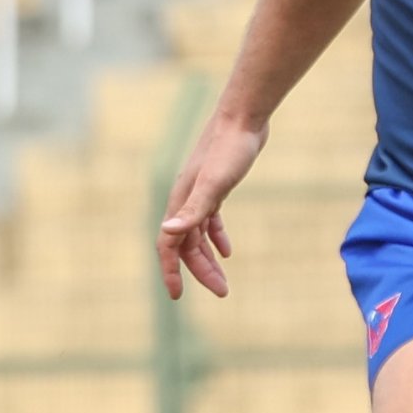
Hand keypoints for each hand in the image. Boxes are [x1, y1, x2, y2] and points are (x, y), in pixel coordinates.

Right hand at [156, 112, 267, 299]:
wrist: (244, 117)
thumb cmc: (229, 149)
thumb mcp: (213, 183)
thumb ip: (192, 210)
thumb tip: (169, 232)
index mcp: (179, 204)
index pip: (168, 246)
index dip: (171, 272)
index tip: (177, 296)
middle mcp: (184, 202)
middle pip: (187, 247)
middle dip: (200, 272)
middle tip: (221, 291)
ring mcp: (199, 195)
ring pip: (198, 238)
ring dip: (209, 260)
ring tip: (224, 280)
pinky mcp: (215, 188)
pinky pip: (210, 221)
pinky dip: (217, 238)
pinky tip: (229, 251)